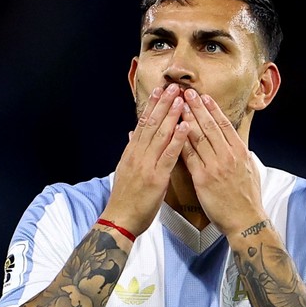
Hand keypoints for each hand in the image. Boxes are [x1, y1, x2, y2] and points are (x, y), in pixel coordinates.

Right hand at [104, 84, 190, 236]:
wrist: (119, 219)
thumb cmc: (126, 199)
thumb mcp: (125, 171)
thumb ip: (132, 152)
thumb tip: (133, 135)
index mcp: (131, 153)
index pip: (142, 124)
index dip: (152, 106)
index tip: (159, 91)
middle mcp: (138, 154)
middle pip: (151, 124)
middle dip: (163, 104)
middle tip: (173, 87)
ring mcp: (146, 165)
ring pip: (160, 135)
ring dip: (172, 115)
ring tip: (181, 99)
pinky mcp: (156, 177)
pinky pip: (169, 155)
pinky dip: (178, 140)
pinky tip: (186, 127)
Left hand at [179, 89, 265, 235]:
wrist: (245, 220)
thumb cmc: (248, 198)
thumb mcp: (251, 172)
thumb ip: (244, 157)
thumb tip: (242, 149)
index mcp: (240, 152)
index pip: (224, 124)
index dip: (213, 109)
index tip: (204, 96)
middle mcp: (228, 155)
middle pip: (210, 126)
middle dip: (197, 107)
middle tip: (186, 92)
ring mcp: (215, 166)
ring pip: (198, 137)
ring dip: (187, 119)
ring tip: (178, 105)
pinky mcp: (203, 178)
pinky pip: (189, 156)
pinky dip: (181, 142)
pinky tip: (173, 132)